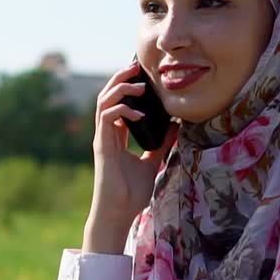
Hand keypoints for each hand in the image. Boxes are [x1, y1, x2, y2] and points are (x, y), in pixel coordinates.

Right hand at [84, 61, 177, 252]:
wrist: (119, 212)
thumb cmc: (132, 192)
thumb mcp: (152, 162)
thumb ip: (161, 144)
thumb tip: (177, 127)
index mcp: (116, 136)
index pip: (117, 102)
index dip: (126, 86)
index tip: (142, 75)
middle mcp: (106, 133)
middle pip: (107, 96)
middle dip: (121, 78)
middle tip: (137, 67)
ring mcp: (102, 138)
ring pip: (103, 101)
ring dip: (120, 89)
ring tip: (139, 85)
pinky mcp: (102, 145)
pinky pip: (107, 117)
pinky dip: (122, 109)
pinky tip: (138, 113)